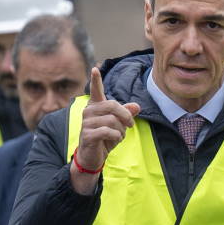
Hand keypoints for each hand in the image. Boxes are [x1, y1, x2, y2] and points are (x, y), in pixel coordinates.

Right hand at [71, 67, 139, 194]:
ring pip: (112, 120)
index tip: (95, 68)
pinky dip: (116, 137)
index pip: (96, 90)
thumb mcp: (119, 125)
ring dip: (121, 130)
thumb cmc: (106, 138)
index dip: (95, 79)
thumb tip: (137, 106)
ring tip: (118, 136)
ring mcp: (86, 123)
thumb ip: (127, 114)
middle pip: (113, 105)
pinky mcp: (87, 134)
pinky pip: (108, 131)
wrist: (94, 156)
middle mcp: (89, 111)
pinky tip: (114, 140)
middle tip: (130, 126)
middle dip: (126, 116)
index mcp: (96, 106)